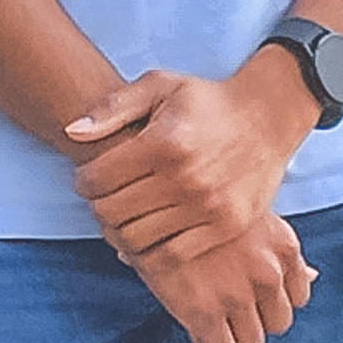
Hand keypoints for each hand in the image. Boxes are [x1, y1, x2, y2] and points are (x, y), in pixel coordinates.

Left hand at [67, 58, 314, 278]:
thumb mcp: (160, 86)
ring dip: (121, 231)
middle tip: (105, 198)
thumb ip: (113, 108)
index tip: (90, 177)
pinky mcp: (225, 227)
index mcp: (164, 143)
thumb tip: (72, 131)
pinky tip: (150, 233)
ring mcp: (207, 207)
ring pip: (136, 239)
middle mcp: (185, 178)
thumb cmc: (208, 101)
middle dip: (99, 207)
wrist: (269, 117)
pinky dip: (152, 252)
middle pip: (111, 214)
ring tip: (126, 215)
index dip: (83, 180)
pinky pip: (172, 257)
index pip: (96, 180)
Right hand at [140, 215, 318, 342]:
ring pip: (253, 342)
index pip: (300, 297)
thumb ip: (281, 250)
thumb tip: (314, 276)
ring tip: (214, 318)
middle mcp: (268, 272)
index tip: (256, 295)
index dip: (275, 299)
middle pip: (279, 323)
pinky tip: (198, 327)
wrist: (152, 197)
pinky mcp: (203, 312)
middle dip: (258, 319)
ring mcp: (237, 294)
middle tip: (232, 308)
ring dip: (235, 334)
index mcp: (284, 246)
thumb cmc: (202, 203)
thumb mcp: (252, 214)